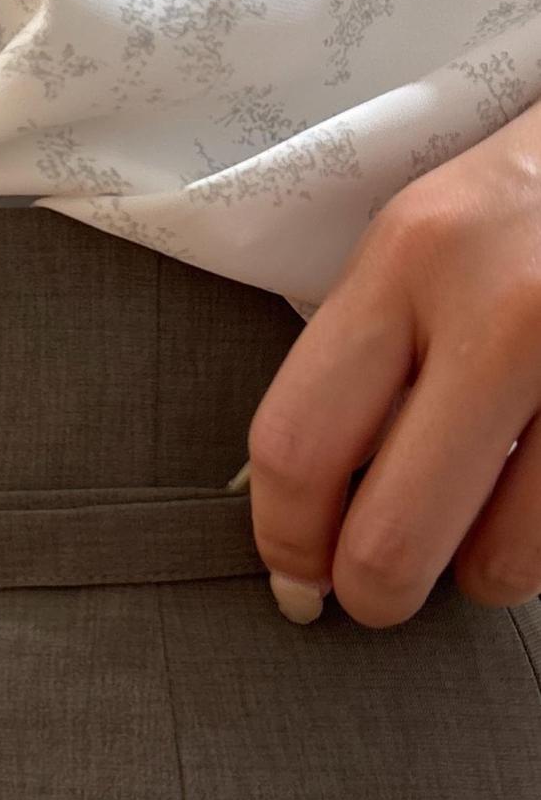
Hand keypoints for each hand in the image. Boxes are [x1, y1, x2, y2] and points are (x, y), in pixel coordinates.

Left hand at [244, 109, 540, 627]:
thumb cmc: (526, 206)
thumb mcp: (426, 241)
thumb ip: (362, 359)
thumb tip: (304, 512)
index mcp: (410, 256)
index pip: (299, 445)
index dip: (284, 539)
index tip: (295, 573)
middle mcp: (503, 310)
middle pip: (390, 537)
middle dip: (372, 593)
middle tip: (374, 590)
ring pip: (501, 563)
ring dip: (479, 569)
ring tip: (483, 517)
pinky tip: (536, 481)